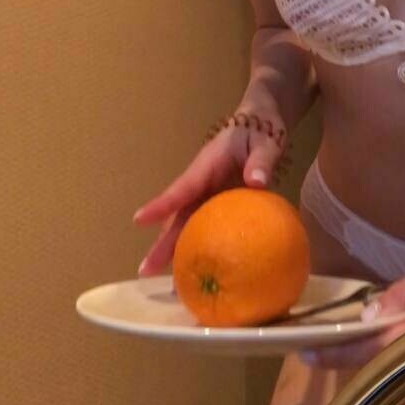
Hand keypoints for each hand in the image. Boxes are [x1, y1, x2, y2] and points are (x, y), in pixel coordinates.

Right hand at [132, 108, 288, 275]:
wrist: (261, 123)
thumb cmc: (259, 130)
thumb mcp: (264, 141)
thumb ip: (261, 161)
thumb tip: (256, 182)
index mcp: (206, 166)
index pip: (181, 188)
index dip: (161, 205)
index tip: (139, 220)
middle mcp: (201, 183)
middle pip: (177, 216)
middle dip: (161, 242)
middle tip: (144, 270)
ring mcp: (208, 194)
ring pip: (186, 224)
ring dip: (174, 249)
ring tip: (164, 281)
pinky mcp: (218, 203)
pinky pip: (204, 226)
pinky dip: (197, 245)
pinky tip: (198, 268)